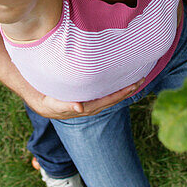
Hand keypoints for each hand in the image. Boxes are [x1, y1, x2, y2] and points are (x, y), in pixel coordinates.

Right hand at [27, 78, 143, 119]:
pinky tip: (121, 81)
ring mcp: (93, 103)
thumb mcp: (54, 104)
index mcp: (88, 107)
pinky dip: (116, 88)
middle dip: (128, 89)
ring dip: (124, 89)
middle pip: (115, 98)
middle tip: (142, 79)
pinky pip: (107, 93)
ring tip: (137, 80)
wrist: (44, 105)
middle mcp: (93, 106)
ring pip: (112, 96)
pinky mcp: (90, 98)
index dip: (122, 93)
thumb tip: (79, 107)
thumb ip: (66, 105)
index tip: (134, 86)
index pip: (109, 99)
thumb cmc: (49, 103)